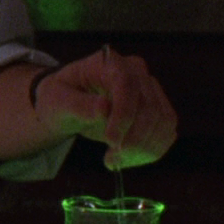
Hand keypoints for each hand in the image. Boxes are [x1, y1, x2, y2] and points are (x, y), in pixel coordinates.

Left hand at [31, 46, 176, 169]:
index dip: (124, 114)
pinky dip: (151, 150)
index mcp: (110, 63)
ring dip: (144, 148)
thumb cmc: (60, 97)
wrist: (68, 104)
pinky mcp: (158, 110)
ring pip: (164, 121)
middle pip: (150, 106)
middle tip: (112, 158)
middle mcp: (137, 72)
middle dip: (134, 138)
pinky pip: (167, 132)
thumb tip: (104, 108)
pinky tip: (128, 158)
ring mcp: (151, 90)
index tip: (111, 140)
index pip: (127, 85)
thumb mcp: (57, 100)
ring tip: (116, 160)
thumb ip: (77, 104)